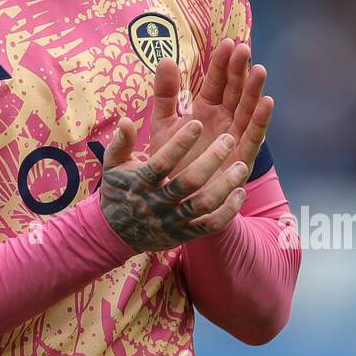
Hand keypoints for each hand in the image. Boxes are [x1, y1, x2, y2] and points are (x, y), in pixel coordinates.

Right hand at [97, 120, 249, 252]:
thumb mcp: (114, 165)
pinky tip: (240, 193)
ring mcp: (171, 221)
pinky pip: (210, 226)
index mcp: (140, 182)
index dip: (179, 144)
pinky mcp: (183, 236)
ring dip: (224, 186)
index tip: (197, 124)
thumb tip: (125, 119)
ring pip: (202, 205)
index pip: (161, 163)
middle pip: (187, 183)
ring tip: (241, 166)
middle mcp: (156, 203)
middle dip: (210, 160)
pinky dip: (228, 212)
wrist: (115, 234)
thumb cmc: (119, 190)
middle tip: (228, 140)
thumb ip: (121, 142)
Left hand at [149, 38, 273, 179]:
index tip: (227, 42)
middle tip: (244, 49)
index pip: (215, 82)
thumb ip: (165, 93)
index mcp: (205, 110)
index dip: (221, 63)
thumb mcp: (163, 123)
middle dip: (239, 70)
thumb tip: (165, 58)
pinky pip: (253, 137)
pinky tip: (268, 102)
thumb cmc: (169, 162)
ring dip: (254, 90)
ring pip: (247, 109)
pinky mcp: (241, 158)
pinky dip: (261, 120)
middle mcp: (223, 120)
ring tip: (259, 69)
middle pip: (234, 90)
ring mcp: (234, 138)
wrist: (172, 200)